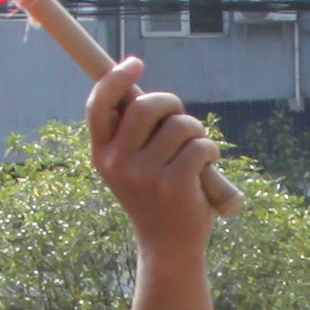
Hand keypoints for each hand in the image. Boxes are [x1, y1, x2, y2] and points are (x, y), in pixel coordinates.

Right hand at [83, 59, 223, 257]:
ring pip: (180, 125)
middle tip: (181, 116)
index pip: (99, 105)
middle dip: (171, 103)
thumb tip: (141, 90)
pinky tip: (206, 169)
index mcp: (103, 154)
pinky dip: (210, 151)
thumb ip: (133, 133)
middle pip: (146, 106)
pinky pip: (200, 146)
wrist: (168, 247)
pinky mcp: (174, 184)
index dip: (115, 78)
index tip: (136, 63)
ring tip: (196, 151)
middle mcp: (118, 164)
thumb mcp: (133, 166)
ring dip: (196, 132)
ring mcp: (145, 175)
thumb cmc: (156, 198)